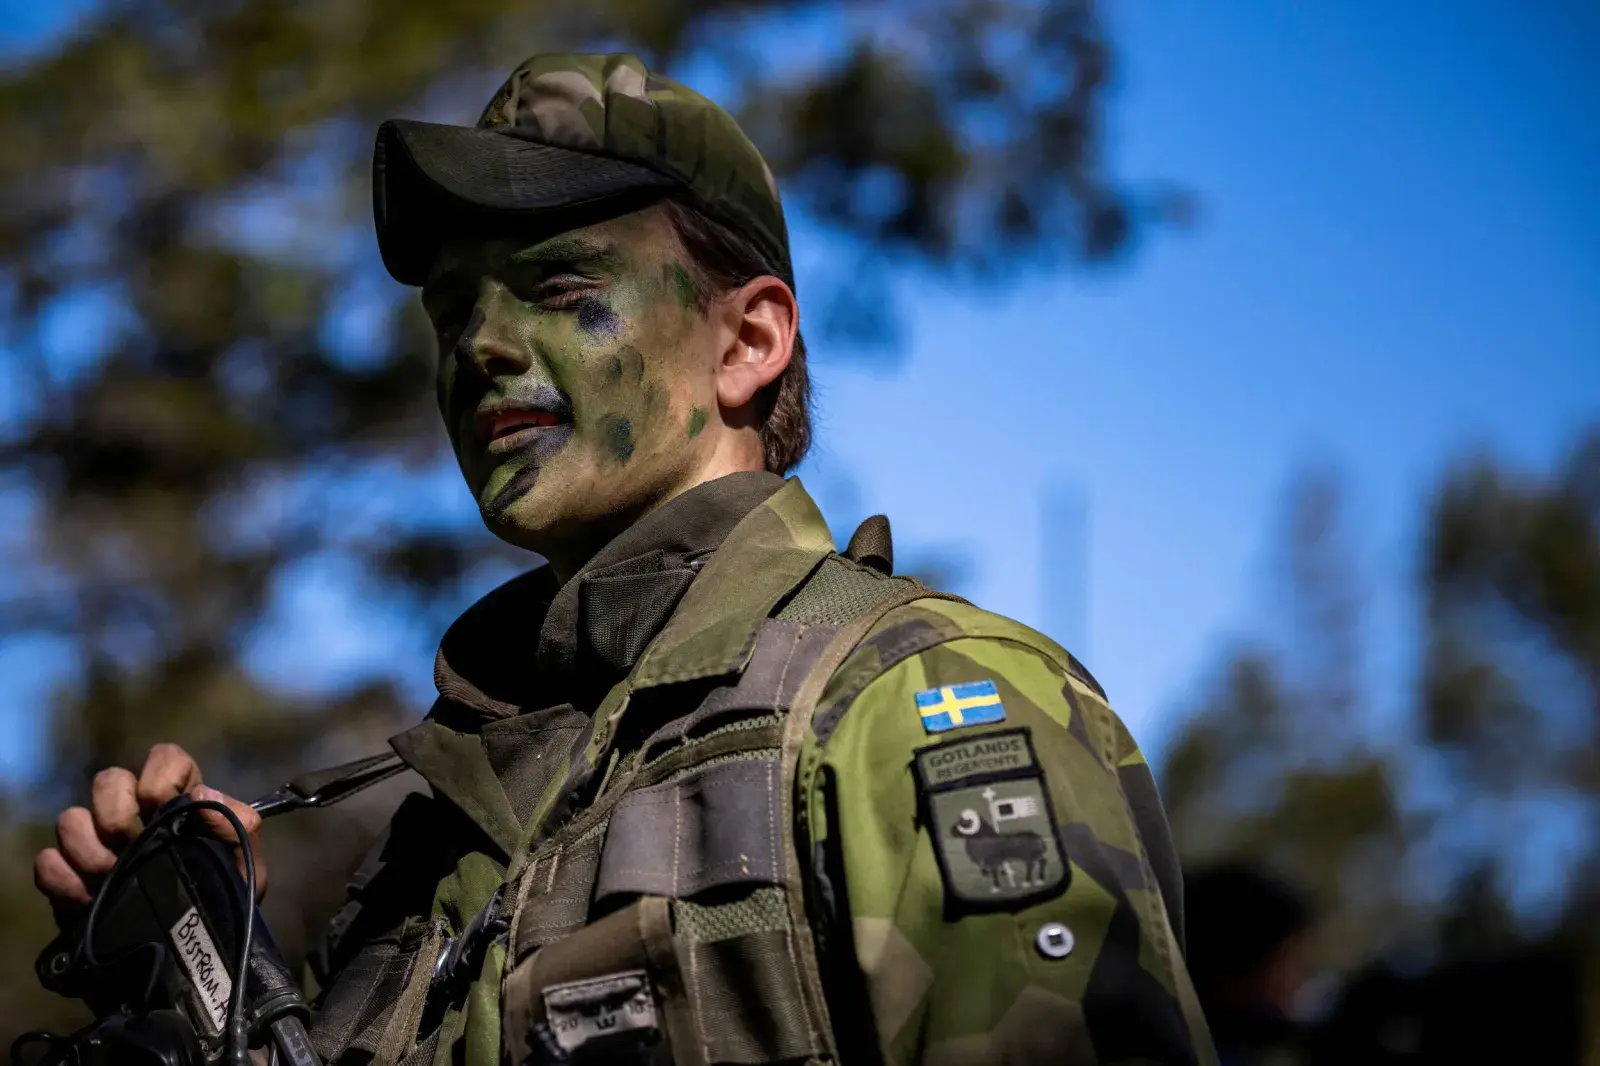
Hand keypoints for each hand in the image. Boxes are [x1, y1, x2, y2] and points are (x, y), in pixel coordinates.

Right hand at [33, 743, 267, 913]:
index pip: (165, 758)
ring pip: (70, 819)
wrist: (186, 963)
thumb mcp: (246, 872)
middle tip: (131, 845)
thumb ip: (240, 828)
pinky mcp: (71, 880)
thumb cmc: (221, 907)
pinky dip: (61, 877)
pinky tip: (85, 898)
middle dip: (116, 812)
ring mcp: (99, 847)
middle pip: (108, 781)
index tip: (160, 805)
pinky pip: (47, 862)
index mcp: (182, 803)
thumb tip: (205, 795)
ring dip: (87, 848)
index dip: (160, 775)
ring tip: (110, 878)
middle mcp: (136, 816)